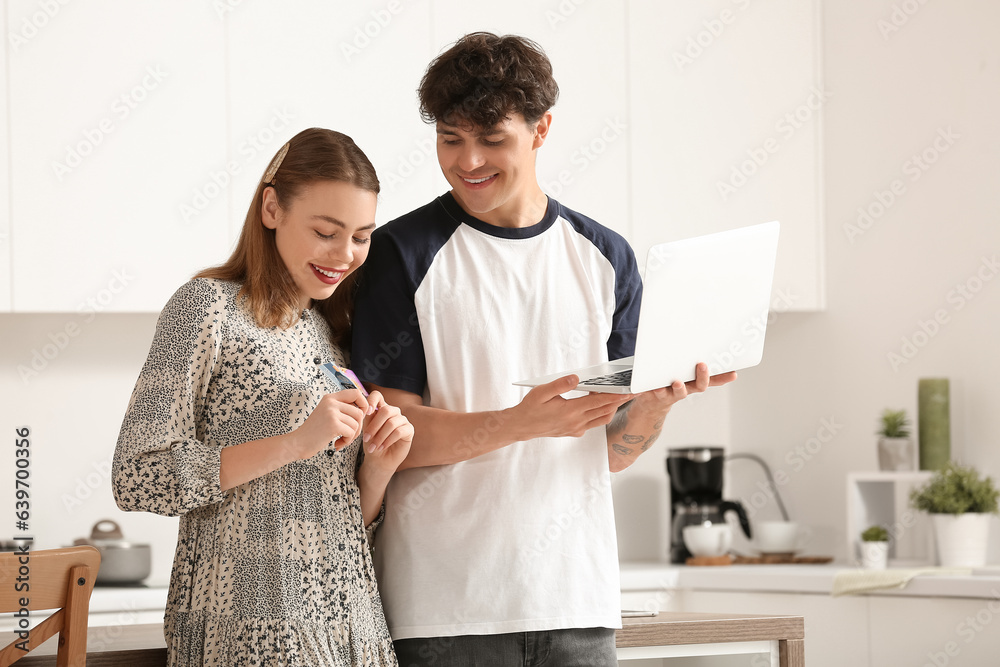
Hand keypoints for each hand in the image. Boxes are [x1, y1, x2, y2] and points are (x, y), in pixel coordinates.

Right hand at [289, 389, 367, 459]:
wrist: (297, 443)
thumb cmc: (314, 432)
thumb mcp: (327, 414)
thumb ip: (342, 409)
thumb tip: (366, 408)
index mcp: (330, 398)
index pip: (355, 392)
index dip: (363, 404)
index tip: (362, 416)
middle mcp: (331, 402)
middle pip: (359, 412)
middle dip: (357, 427)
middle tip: (348, 436)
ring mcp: (332, 412)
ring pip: (356, 424)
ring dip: (352, 436)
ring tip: (341, 440)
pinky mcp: (333, 424)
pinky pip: (352, 432)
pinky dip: (347, 441)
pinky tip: (337, 444)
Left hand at [360, 390, 412, 472]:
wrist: (378, 460)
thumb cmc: (371, 443)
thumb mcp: (365, 429)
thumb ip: (366, 417)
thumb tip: (364, 409)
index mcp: (380, 408)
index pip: (377, 395)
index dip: (372, 400)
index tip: (366, 412)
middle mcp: (393, 411)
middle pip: (386, 410)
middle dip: (374, 426)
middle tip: (366, 438)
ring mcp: (402, 420)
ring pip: (392, 423)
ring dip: (380, 436)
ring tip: (373, 447)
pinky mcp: (409, 430)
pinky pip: (399, 432)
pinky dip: (388, 440)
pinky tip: (381, 447)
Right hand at [512, 375, 632, 438]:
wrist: (522, 426)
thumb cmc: (530, 408)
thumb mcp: (542, 391)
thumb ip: (561, 384)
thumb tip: (576, 378)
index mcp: (570, 411)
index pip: (599, 402)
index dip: (615, 396)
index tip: (628, 391)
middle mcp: (576, 422)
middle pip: (605, 410)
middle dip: (619, 401)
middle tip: (631, 392)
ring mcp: (576, 429)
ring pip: (601, 419)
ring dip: (611, 408)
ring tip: (618, 397)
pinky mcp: (574, 432)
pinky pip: (593, 423)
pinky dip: (600, 413)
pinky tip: (597, 404)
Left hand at [633, 362, 736, 413]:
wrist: (652, 401)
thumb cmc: (669, 380)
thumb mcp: (682, 370)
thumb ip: (689, 358)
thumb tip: (703, 339)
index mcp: (694, 380)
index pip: (712, 379)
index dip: (723, 377)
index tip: (733, 373)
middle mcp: (686, 387)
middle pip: (700, 385)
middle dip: (703, 376)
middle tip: (702, 365)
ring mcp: (673, 392)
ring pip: (679, 391)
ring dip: (679, 387)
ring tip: (677, 382)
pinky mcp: (657, 395)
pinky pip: (656, 393)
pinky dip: (653, 390)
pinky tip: (652, 387)